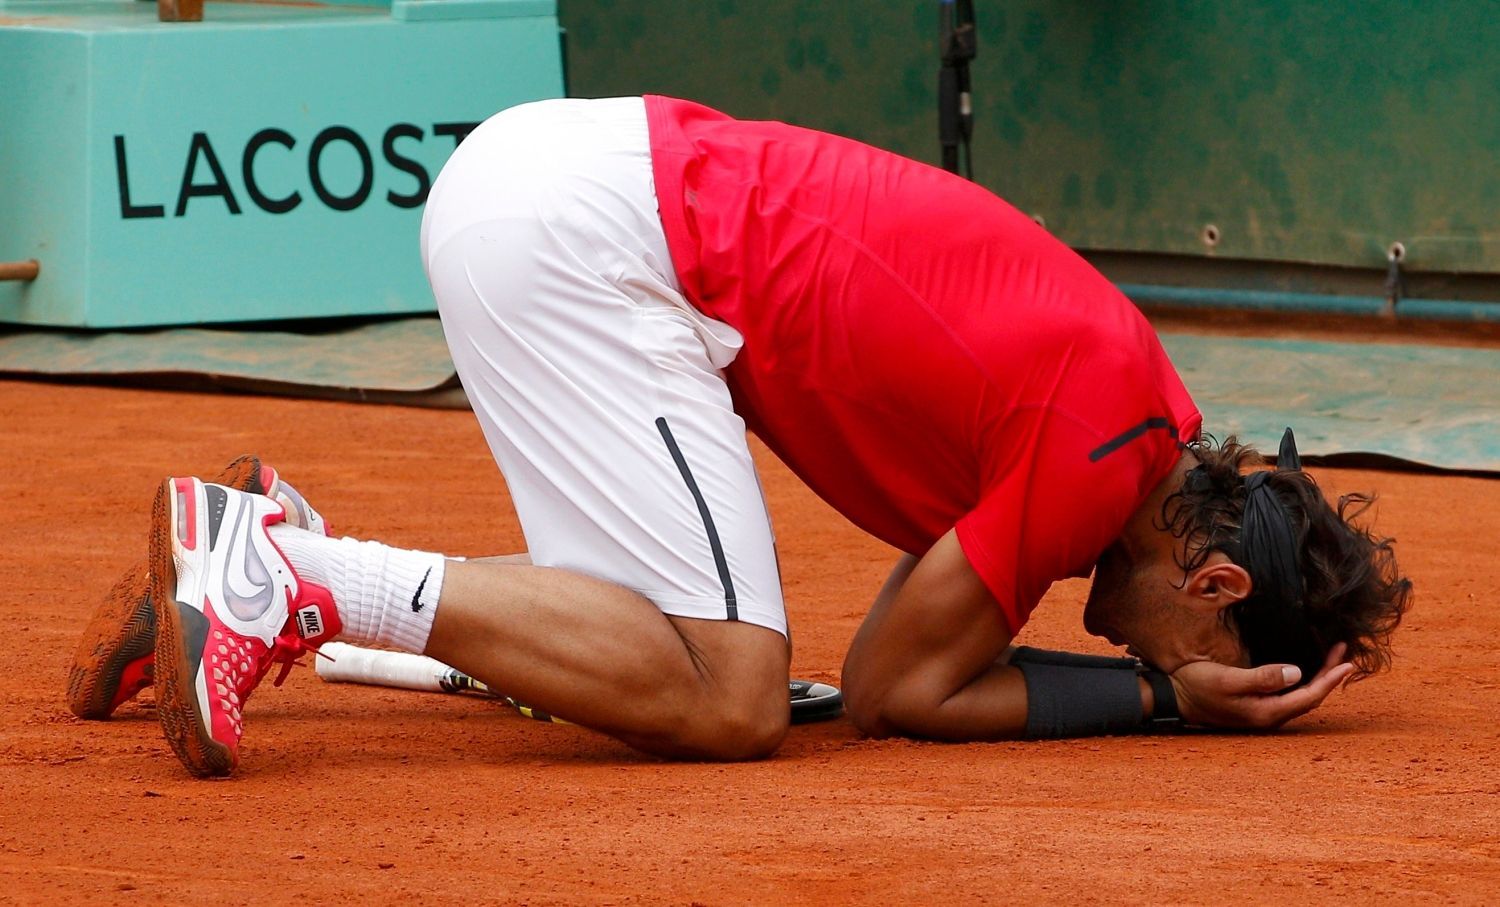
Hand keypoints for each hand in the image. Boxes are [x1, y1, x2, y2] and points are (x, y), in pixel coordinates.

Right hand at [1169, 643, 1355, 729]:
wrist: (1174, 697)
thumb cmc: (1197, 685)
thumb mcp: (1227, 678)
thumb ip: (1262, 677)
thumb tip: (1297, 673)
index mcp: (1266, 712)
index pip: (1308, 696)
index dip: (1330, 680)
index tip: (1347, 662)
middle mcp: (1269, 716)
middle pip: (1309, 698)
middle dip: (1329, 676)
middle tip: (1342, 652)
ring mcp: (1262, 712)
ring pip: (1301, 697)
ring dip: (1318, 678)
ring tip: (1331, 658)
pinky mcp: (1256, 705)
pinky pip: (1289, 694)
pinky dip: (1303, 680)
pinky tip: (1304, 669)